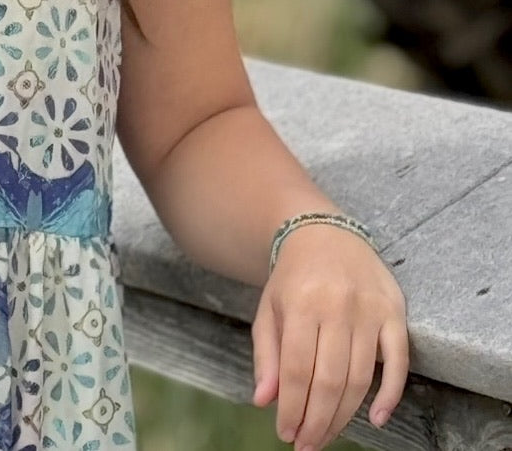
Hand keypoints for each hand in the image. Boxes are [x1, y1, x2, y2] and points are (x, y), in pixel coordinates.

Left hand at [250, 221, 408, 449]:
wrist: (326, 233)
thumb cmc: (293, 279)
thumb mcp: (269, 308)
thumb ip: (266, 354)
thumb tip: (264, 401)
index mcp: (300, 303)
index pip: (297, 370)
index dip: (292, 408)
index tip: (286, 433)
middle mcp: (336, 305)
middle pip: (329, 379)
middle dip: (317, 421)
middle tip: (307, 445)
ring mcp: (369, 308)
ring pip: (360, 377)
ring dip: (345, 415)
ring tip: (328, 436)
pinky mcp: (395, 311)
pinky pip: (399, 361)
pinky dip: (391, 394)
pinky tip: (377, 419)